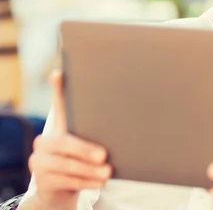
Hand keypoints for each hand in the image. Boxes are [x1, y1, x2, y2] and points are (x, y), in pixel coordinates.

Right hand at [27, 70, 111, 208]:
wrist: (60, 188)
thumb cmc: (81, 159)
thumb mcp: (89, 141)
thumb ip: (99, 125)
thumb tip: (123, 105)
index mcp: (57, 127)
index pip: (58, 106)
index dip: (59, 90)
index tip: (60, 74)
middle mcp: (43, 143)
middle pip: (63, 143)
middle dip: (85, 150)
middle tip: (104, 156)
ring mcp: (39, 163)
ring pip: (66, 166)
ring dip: (90, 170)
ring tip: (107, 172)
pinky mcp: (43, 182)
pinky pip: (66, 182)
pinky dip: (85, 183)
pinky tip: (99, 183)